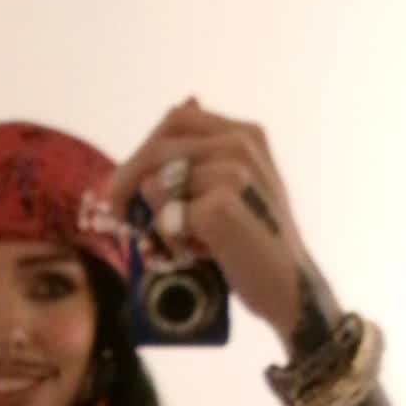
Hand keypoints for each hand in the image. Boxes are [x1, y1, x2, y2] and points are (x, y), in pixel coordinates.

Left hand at [106, 98, 311, 340]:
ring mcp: (232, 175)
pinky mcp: (220, 209)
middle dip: (126, 179)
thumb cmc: (258, 244)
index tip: (128, 183)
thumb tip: (176, 117)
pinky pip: (164, 217)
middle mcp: (240, 146)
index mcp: (246, 134)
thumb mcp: (241, 189)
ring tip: (179, 243)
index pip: (176, 120)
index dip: (144, 150)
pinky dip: (169, 241)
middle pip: (158, 148)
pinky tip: (192, 255)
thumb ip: (208, 159)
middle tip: (116, 212)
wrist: (289, 288)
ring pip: (156, 184)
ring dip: (155, 218)